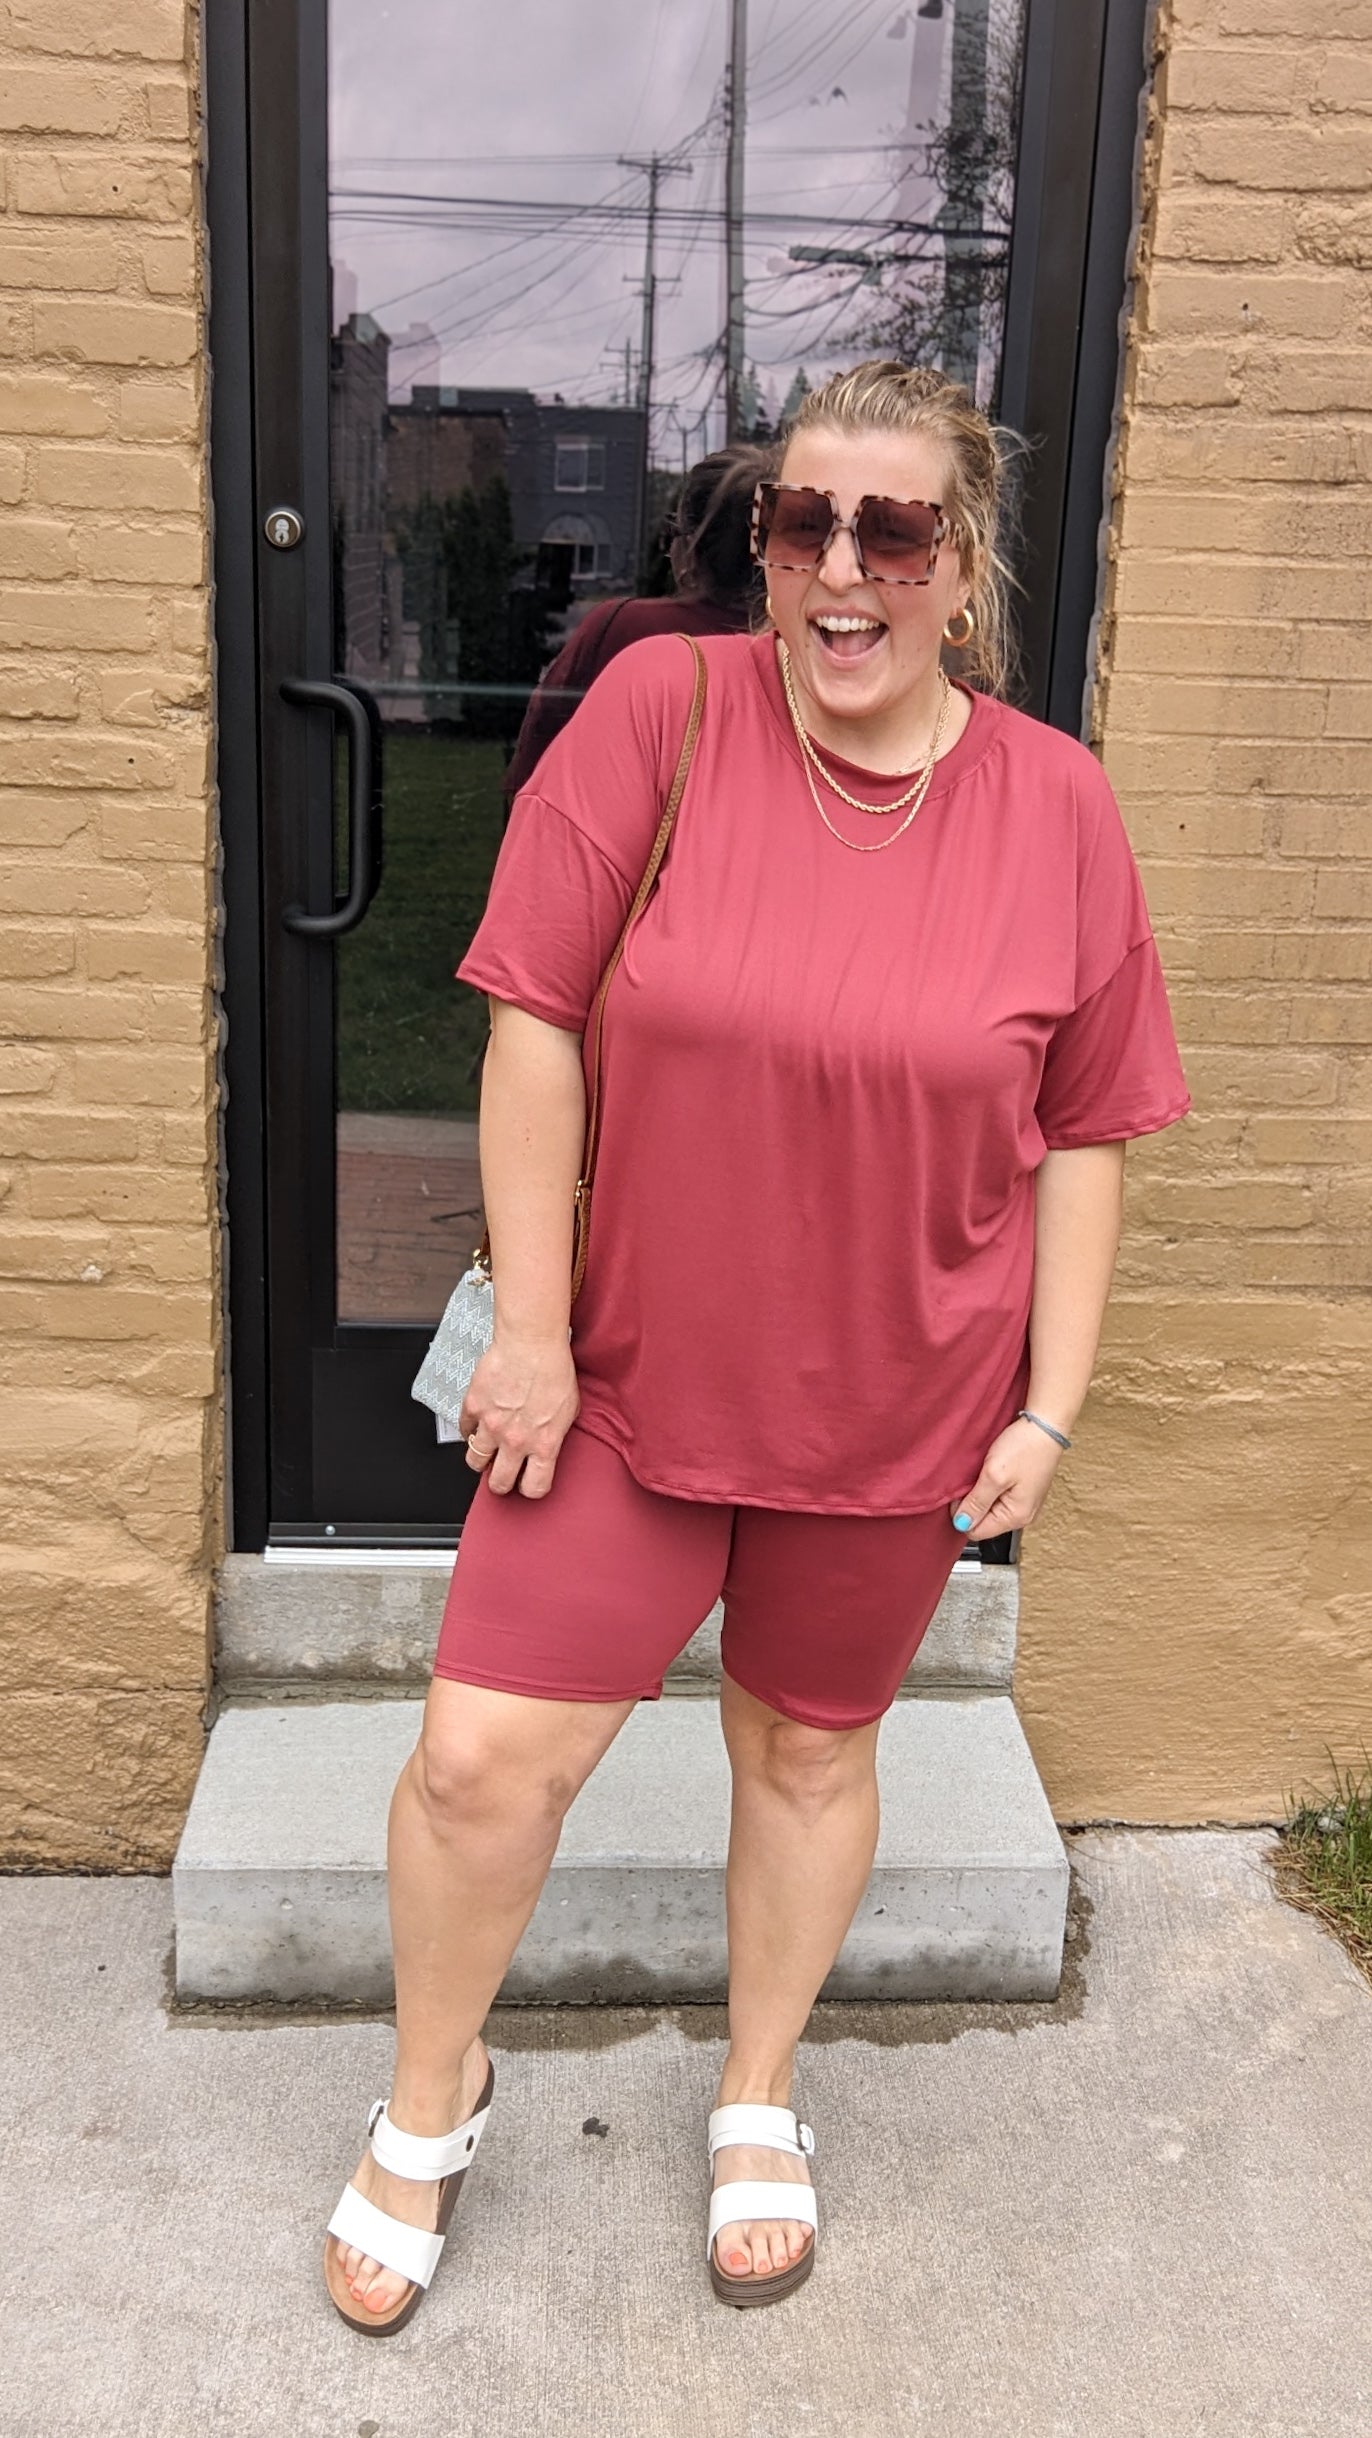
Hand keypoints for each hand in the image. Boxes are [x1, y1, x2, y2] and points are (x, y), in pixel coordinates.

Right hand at [459, 1332, 579, 1499]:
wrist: (531, 1341)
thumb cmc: (554, 1369)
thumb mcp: (570, 1409)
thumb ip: (556, 1434)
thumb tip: (548, 1445)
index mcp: (543, 1444)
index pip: (534, 1488)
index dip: (530, 1488)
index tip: (528, 1482)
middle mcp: (515, 1440)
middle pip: (499, 1483)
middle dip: (501, 1481)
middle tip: (504, 1472)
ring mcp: (491, 1425)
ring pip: (475, 1462)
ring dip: (482, 1459)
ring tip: (489, 1449)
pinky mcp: (473, 1407)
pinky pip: (464, 1431)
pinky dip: (470, 1430)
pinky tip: (479, 1423)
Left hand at [948, 1414, 1064, 1541]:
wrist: (1046, 1423)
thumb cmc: (1025, 1447)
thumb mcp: (994, 1475)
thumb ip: (976, 1503)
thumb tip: (962, 1524)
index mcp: (1017, 1517)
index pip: (976, 1531)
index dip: (962, 1513)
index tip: (962, 1491)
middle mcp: (1023, 1515)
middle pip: (983, 1520)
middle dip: (973, 1502)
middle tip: (975, 1478)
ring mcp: (1024, 1503)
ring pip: (989, 1507)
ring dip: (981, 1491)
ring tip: (985, 1471)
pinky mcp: (1023, 1490)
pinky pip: (998, 1496)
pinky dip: (990, 1484)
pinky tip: (992, 1469)